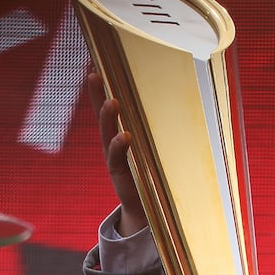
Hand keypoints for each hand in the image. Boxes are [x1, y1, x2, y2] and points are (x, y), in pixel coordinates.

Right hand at [88, 72, 148, 235]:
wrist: (147, 210)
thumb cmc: (151, 175)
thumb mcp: (152, 150)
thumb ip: (156, 131)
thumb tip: (180, 101)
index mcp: (117, 135)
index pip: (105, 108)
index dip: (97, 88)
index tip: (94, 64)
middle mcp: (111, 145)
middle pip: (101, 116)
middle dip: (95, 95)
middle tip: (94, 74)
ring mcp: (114, 160)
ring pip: (107, 135)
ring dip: (108, 118)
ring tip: (111, 101)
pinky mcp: (121, 176)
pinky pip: (118, 159)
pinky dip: (120, 146)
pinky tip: (124, 135)